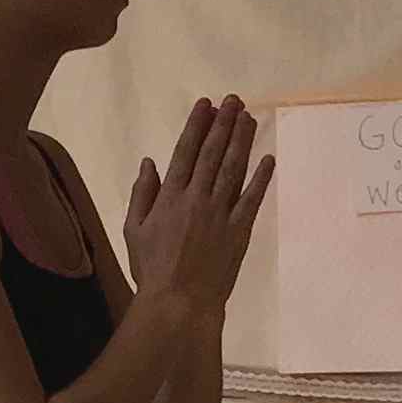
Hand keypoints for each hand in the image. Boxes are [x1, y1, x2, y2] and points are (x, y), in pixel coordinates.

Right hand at [124, 95, 272, 318]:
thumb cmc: (151, 269)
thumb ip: (142, 194)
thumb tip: (150, 163)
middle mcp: (197, 197)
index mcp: (170, 196)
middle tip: (234, 100)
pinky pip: (252, 199)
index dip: (197, 125)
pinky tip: (268, 159)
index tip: (206, 104)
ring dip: (242, 140)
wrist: (179, 302)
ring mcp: (221, 212)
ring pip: (234, 168)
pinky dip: (261, 178)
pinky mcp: (239, 230)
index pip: (186, 151)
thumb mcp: (133, 230)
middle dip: (224, 123)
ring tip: (249, 117)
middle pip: (213, 153)